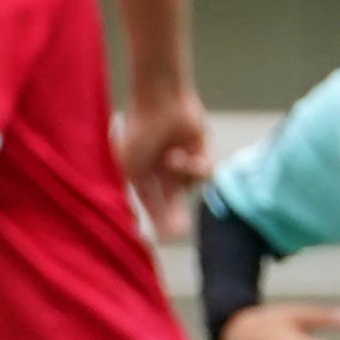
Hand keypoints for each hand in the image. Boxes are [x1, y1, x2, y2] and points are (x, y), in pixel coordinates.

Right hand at [116, 87, 212, 238]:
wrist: (160, 101)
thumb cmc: (141, 134)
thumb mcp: (135, 172)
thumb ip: (149, 200)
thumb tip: (160, 225)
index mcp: (144, 172)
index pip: (153, 202)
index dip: (159, 219)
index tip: (163, 238)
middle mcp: (164, 168)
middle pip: (174, 200)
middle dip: (176, 216)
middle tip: (179, 234)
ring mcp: (183, 159)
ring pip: (190, 185)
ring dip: (183, 175)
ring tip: (172, 158)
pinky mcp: (201, 150)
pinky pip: (204, 173)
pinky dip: (195, 166)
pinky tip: (185, 152)